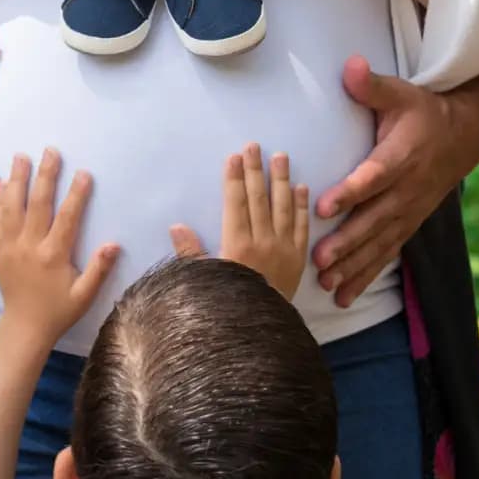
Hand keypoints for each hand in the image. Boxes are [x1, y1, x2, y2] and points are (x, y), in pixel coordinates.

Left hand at [0, 149, 119, 342]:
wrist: (24, 327)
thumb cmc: (58, 310)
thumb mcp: (84, 295)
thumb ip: (99, 269)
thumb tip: (114, 244)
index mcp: (53, 256)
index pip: (66, 218)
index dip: (76, 194)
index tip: (83, 173)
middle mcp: (29, 246)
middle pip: (38, 203)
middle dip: (45, 175)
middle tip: (51, 151)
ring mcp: (10, 246)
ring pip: (12, 206)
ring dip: (17, 179)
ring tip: (21, 157)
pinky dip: (0, 200)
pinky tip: (3, 184)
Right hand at [170, 143, 310, 298]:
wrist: (259, 332)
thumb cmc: (227, 305)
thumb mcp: (203, 281)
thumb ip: (190, 253)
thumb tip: (176, 226)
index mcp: (237, 244)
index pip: (236, 203)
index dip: (234, 178)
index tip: (235, 157)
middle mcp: (263, 241)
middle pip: (259, 198)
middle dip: (256, 170)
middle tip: (255, 146)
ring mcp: (284, 248)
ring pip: (283, 207)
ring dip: (281, 180)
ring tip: (282, 156)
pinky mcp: (299, 258)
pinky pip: (302, 227)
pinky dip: (302, 206)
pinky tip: (302, 188)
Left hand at [313, 56, 478, 305]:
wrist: (466, 135)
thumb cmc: (423, 112)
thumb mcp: (401, 93)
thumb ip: (372, 86)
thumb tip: (351, 66)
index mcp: (401, 157)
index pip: (374, 177)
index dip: (351, 192)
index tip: (325, 207)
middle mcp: (407, 189)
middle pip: (375, 219)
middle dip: (348, 242)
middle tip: (320, 260)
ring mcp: (409, 211)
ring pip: (381, 243)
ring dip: (355, 266)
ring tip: (328, 285)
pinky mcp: (409, 223)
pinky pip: (388, 253)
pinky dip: (367, 274)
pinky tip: (344, 294)